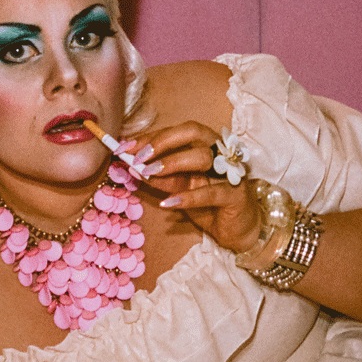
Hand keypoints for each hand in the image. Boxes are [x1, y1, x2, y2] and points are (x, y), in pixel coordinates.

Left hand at [136, 122, 262, 252]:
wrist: (236, 230)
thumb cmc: (208, 204)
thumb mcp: (180, 188)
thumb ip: (161, 176)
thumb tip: (133, 167)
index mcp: (205, 145)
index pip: (177, 132)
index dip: (150, 137)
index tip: (125, 148)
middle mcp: (219, 152)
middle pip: (193, 132)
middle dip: (163, 141)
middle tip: (139, 157)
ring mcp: (231, 172)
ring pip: (203, 157)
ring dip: (172, 163)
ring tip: (149, 174)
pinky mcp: (236, 196)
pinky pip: (212, 193)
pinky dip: (188, 197)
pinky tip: (168, 203)